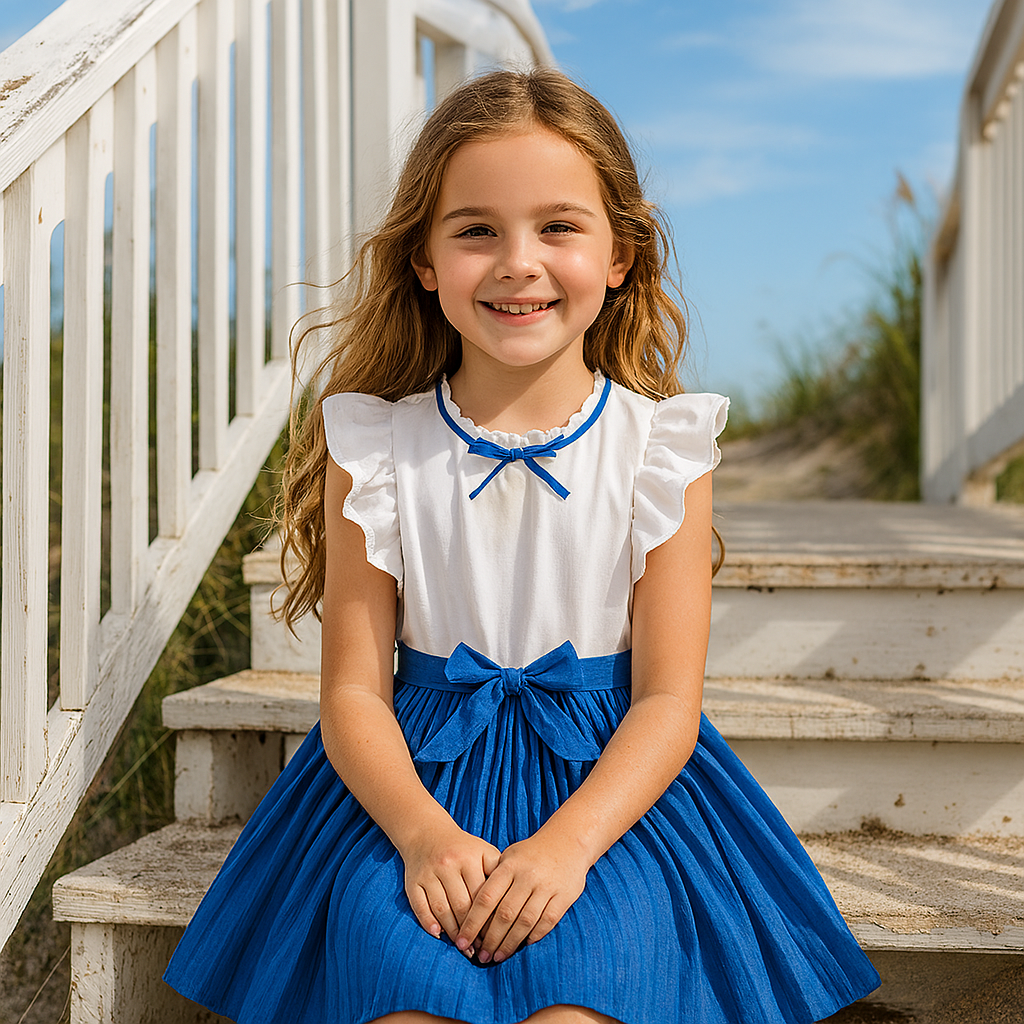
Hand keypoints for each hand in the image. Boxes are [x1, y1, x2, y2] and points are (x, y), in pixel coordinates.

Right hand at [401, 822, 501, 952]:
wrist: (427, 833)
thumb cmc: (463, 848)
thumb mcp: (484, 852)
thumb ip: (498, 873)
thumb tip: (511, 903)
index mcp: (469, 858)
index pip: (482, 896)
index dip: (489, 919)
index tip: (495, 938)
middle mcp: (448, 865)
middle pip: (462, 906)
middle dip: (472, 932)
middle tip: (480, 951)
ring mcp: (429, 874)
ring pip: (442, 910)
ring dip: (453, 933)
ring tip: (464, 949)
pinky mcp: (413, 882)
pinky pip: (420, 907)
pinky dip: (429, 923)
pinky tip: (439, 936)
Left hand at [456, 833, 588, 962]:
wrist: (567, 841)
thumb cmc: (531, 853)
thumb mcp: (509, 857)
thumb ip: (493, 879)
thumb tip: (472, 911)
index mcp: (509, 866)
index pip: (485, 898)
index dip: (472, 922)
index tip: (461, 941)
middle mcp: (526, 877)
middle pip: (504, 914)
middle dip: (490, 940)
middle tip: (480, 957)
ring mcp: (546, 887)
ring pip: (524, 922)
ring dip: (509, 943)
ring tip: (497, 958)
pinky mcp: (564, 896)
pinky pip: (547, 921)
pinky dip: (534, 935)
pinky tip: (524, 945)